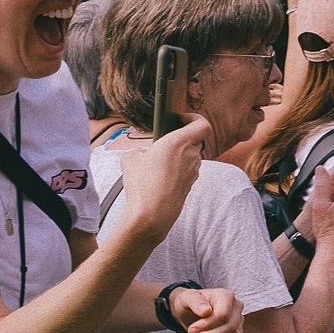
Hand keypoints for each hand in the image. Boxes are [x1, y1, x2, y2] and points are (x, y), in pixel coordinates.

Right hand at [118, 115, 211, 244]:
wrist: (152, 214)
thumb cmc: (142, 184)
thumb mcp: (131, 157)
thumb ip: (142, 149)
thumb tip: (145, 154)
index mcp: (180, 142)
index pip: (202, 124)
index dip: (194, 118)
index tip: (180, 118)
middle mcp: (192, 155)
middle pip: (194, 139)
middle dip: (180, 138)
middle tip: (163, 142)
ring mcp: (194, 171)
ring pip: (189, 155)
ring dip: (177, 155)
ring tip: (157, 161)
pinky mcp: (191, 184)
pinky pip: (185, 170)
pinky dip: (176, 169)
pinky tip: (159, 176)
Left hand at [171, 287, 244, 332]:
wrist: (190, 312)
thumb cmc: (190, 303)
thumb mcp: (187, 298)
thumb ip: (195, 302)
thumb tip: (206, 311)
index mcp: (226, 296)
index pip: (223, 315)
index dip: (207, 325)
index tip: (191, 330)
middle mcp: (236, 308)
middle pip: (230, 328)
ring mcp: (239, 323)